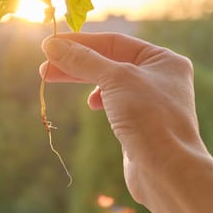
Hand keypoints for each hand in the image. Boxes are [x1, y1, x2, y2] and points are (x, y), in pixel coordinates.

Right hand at [40, 32, 206, 203]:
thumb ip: (83, 60)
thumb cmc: (149, 117)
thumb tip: (52, 46)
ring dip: (82, 79)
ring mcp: (151, 102)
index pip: (114, 42)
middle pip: (109, 62)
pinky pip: (115, 102)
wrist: (167, 171)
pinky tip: (91, 105)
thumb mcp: (114, 79)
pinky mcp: (141, 124)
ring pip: (109, 82)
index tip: (50, 45)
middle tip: (44, 68)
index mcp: (163, 59)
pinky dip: (99, 99)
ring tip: (53, 81)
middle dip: (75, 63)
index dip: (80, 42)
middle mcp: (160, 77)